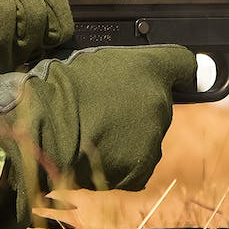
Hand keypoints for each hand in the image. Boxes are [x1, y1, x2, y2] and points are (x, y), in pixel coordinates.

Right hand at [0, 46, 195, 226]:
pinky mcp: (140, 170)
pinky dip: (119, 165)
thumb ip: (130, 65)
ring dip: (128, 139)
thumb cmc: (57, 88)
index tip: (185, 76)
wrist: (42, 128)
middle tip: (103, 109)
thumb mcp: (93, 59)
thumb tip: (173, 69)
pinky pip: (135, 168)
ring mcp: (153, 137)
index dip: (184, 70)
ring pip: (146, 139)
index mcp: (150, 68)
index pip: (184, 64)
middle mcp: (160, 102)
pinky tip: (95, 153)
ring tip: (93, 132)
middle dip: (136, 111)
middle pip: (157, 109)